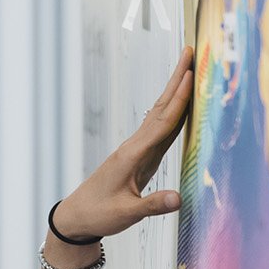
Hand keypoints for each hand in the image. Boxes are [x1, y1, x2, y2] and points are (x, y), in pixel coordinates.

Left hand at [50, 46, 193, 241]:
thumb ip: (152, 205)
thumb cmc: (99, 214)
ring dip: (176, 92)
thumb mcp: (126, 213)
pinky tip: (184, 106)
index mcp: (132, 155)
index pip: (161, 123)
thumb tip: (178, 198)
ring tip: (190, 69)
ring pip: (161, 115)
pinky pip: (161, 130)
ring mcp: (137, 150)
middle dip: (177, 80)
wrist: (78, 217)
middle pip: (162, 108)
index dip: (178, 100)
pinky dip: (175, 115)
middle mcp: (135, 147)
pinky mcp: (140, 158)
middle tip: (190, 52)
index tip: (190, 75)